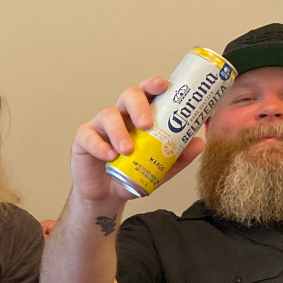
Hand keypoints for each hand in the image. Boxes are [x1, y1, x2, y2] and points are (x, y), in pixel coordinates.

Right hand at [70, 78, 204, 203]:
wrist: (107, 197)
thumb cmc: (130, 175)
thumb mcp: (159, 170)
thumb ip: (177, 157)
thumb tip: (199, 143)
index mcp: (141, 116)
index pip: (149, 93)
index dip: (155, 85)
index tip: (164, 86)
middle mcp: (122, 115)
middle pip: (129, 94)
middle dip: (139, 105)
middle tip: (147, 124)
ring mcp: (101, 126)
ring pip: (108, 114)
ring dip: (119, 130)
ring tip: (127, 150)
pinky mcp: (84, 139)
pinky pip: (89, 136)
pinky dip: (100, 146)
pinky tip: (110, 157)